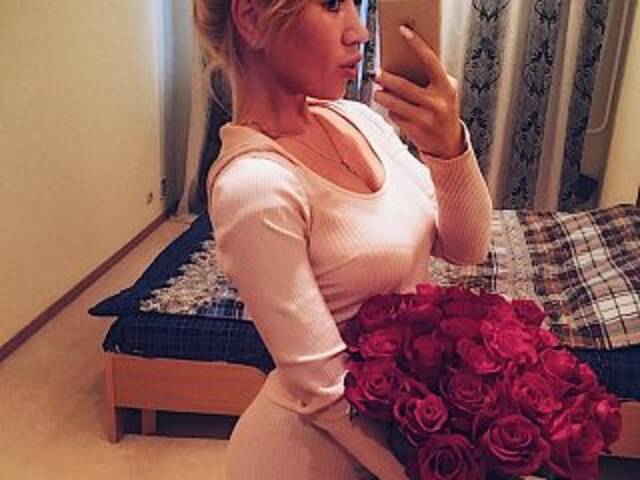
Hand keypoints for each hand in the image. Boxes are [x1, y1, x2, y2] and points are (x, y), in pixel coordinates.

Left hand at [373, 25, 464, 158]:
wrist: (448, 142)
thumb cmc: (444, 109)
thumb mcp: (445, 91)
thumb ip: (430, 78)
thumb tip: (401, 63)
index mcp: (446, 87)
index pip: (430, 60)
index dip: (417, 44)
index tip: (403, 32)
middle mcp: (437, 103)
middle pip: (404, 86)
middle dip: (386, 79)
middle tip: (376, 74)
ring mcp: (425, 118)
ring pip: (394, 104)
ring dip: (382, 97)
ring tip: (378, 92)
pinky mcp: (414, 130)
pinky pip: (395, 116)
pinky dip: (390, 111)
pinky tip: (392, 109)